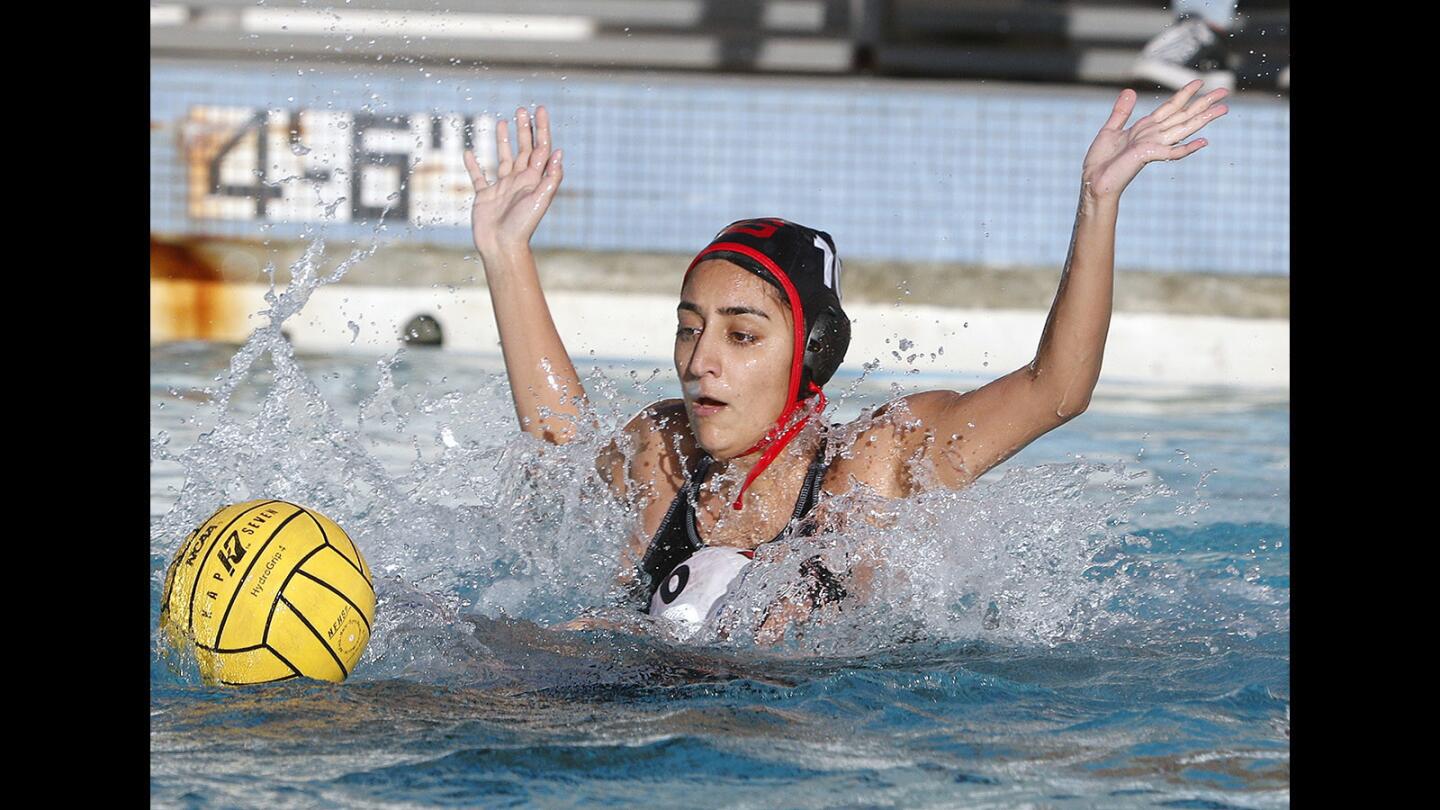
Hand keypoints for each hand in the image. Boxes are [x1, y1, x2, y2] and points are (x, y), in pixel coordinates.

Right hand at [463, 106, 563, 257]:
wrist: (503, 247)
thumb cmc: (523, 226)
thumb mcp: (540, 200)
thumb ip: (550, 177)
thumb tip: (559, 152)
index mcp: (534, 179)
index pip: (540, 148)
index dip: (541, 129)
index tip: (541, 109)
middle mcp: (520, 181)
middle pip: (523, 149)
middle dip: (524, 129)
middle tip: (522, 109)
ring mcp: (502, 188)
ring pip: (504, 158)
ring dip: (503, 141)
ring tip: (502, 122)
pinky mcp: (485, 196)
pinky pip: (479, 177)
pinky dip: (474, 165)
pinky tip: (469, 152)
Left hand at [1081, 80, 1227, 199]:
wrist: (1093, 180)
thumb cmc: (1101, 161)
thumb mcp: (1109, 130)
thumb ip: (1121, 112)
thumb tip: (1130, 91)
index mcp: (1145, 128)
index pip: (1170, 107)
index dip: (1184, 94)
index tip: (1199, 82)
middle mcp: (1154, 135)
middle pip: (1184, 115)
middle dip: (1204, 103)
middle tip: (1224, 92)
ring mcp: (1153, 145)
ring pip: (1184, 128)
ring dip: (1204, 118)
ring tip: (1223, 109)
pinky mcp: (1148, 156)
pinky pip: (1172, 152)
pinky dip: (1187, 148)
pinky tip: (1204, 142)